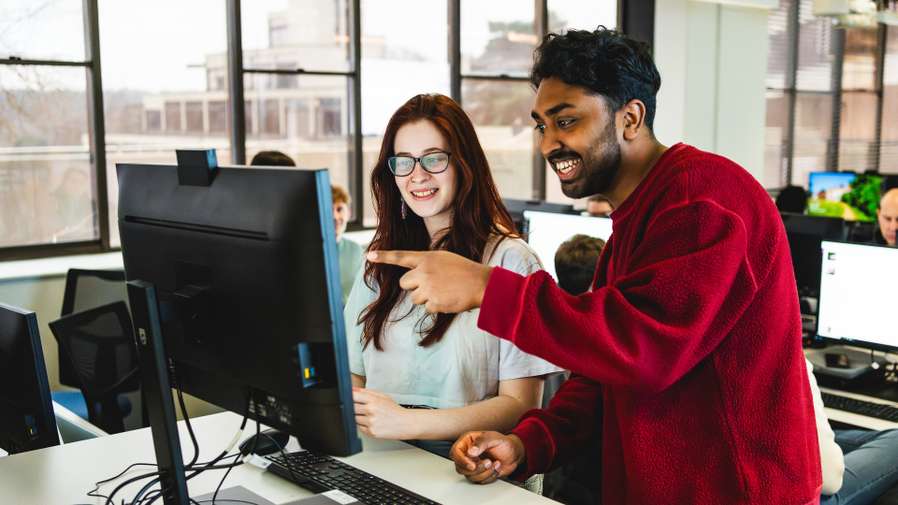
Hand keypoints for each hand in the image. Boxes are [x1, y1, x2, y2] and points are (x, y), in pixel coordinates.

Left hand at [352, 388, 413, 439]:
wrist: (406, 423)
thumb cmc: (395, 410)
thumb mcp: (383, 396)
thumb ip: (366, 392)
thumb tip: (353, 389)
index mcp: (374, 400)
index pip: (353, 396)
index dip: (350, 397)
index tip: (351, 398)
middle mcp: (371, 411)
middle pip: (351, 408)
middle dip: (354, 407)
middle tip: (362, 408)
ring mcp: (370, 422)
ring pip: (354, 418)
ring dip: (358, 417)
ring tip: (370, 416)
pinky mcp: (371, 432)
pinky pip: (359, 428)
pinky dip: (363, 425)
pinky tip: (372, 423)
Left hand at [366, 250, 491, 312]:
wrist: (481, 283)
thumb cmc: (464, 270)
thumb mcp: (444, 259)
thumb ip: (427, 264)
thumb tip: (414, 276)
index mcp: (427, 258)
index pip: (401, 256)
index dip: (384, 256)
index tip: (369, 256)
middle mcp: (424, 271)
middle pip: (404, 283)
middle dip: (413, 286)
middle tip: (430, 285)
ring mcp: (428, 287)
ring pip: (414, 298)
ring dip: (425, 298)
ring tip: (443, 291)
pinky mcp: (433, 302)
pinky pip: (427, 308)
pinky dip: (436, 306)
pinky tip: (448, 299)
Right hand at [450, 431, 524, 484]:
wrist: (514, 453)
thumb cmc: (503, 443)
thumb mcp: (493, 438)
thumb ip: (481, 442)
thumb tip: (470, 451)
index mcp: (467, 442)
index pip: (455, 452)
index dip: (461, 461)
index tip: (472, 465)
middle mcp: (468, 454)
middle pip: (460, 467)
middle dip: (476, 468)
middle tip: (488, 462)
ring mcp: (473, 465)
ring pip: (470, 476)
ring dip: (484, 472)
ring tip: (495, 463)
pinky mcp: (479, 474)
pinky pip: (479, 481)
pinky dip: (489, 476)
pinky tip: (496, 467)